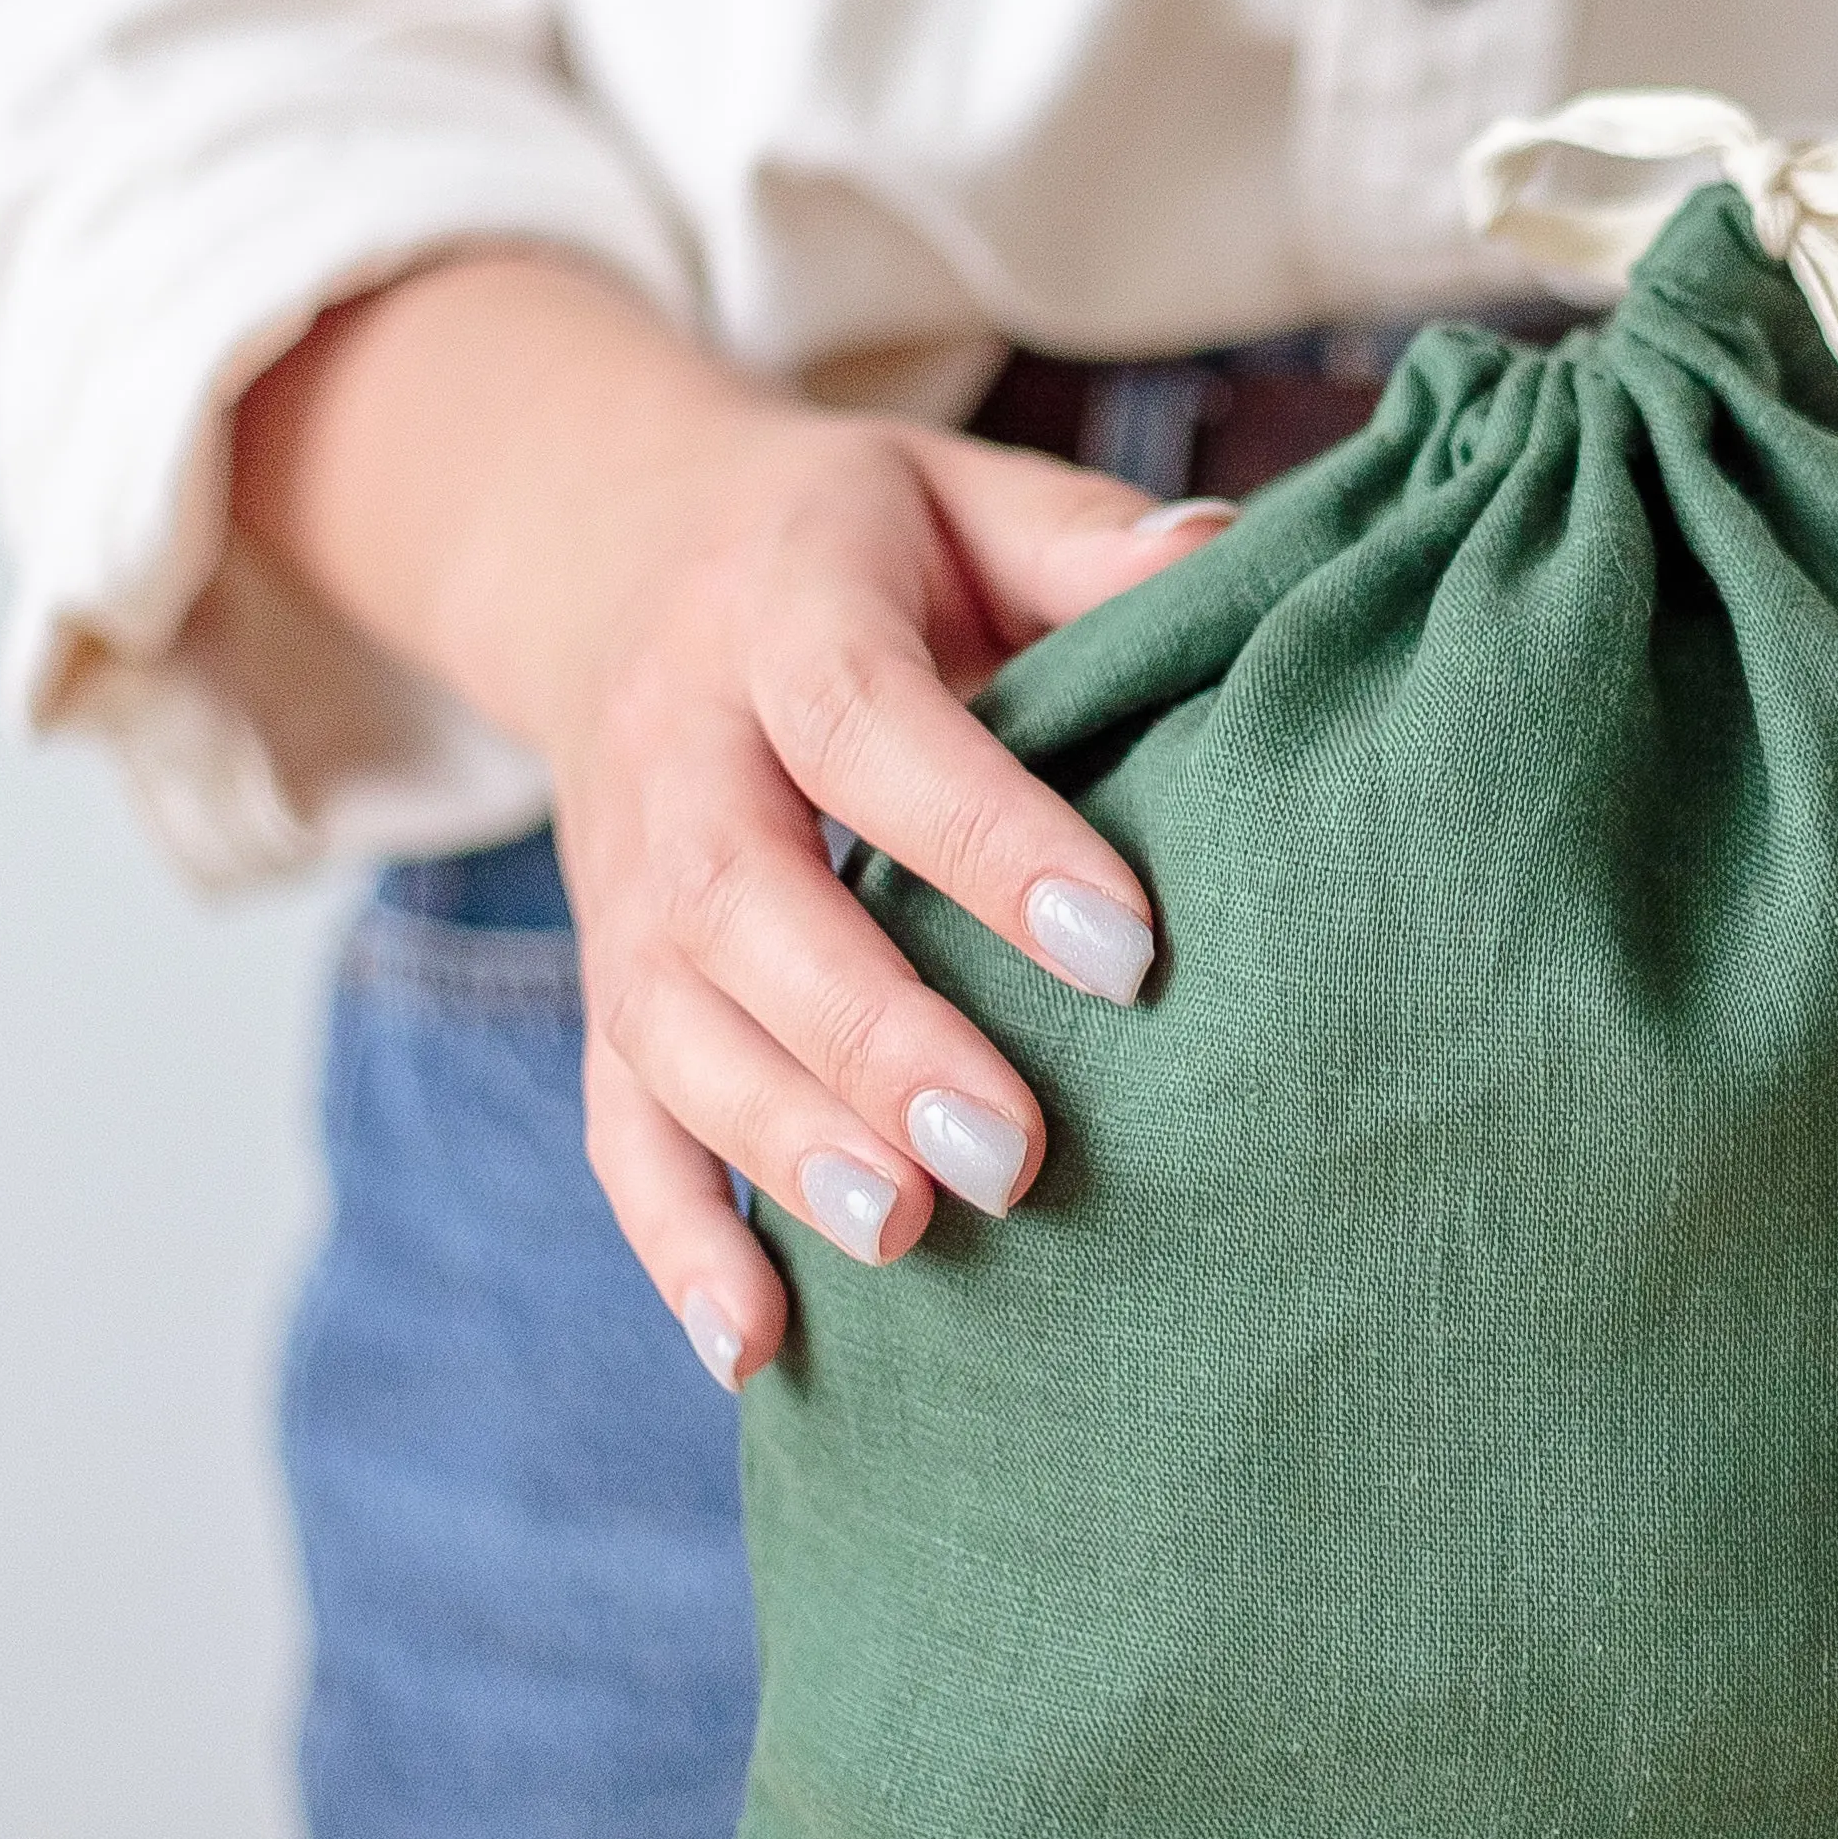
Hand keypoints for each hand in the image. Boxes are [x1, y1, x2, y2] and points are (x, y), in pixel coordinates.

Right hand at [233, 253, 1225, 1381]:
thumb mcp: (960, 492)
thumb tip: (1229, 559)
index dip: (984, 835)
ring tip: (905, 1234)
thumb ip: (1086, 540)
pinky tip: (758, 1346)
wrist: (617, 553)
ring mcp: (620, 886)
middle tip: (1014, 1151)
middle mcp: (674, 753)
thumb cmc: (857, 546)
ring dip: (780, 1144)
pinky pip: (617, 1122)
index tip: (1125, 946)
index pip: (866, 720)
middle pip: (742, 901)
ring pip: (671, 1030)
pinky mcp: (608, 988)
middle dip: (873, 1036)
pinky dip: (677, 1239)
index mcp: (777, 609)